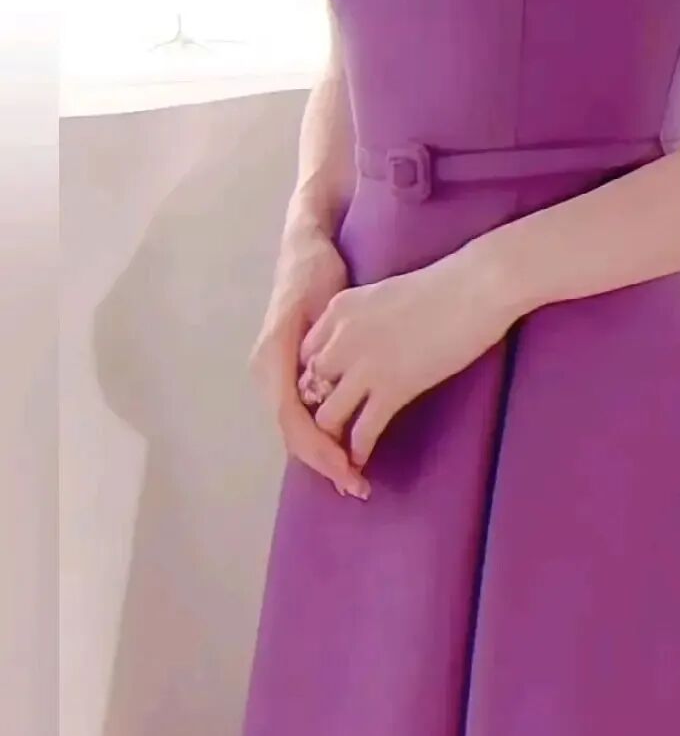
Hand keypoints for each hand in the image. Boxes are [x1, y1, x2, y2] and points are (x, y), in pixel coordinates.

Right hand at [248, 223, 370, 499]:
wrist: (306, 249)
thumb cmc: (316, 273)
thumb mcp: (321, 302)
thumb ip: (320, 344)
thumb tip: (321, 390)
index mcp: (272, 359)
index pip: (293, 420)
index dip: (320, 449)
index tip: (350, 470)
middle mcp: (266, 372)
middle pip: (293, 432)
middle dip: (323, 462)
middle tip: (357, 486)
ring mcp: (273, 374)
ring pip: (296, 427)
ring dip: (322, 453)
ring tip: (353, 477)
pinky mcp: (287, 372)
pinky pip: (301, 414)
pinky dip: (321, 436)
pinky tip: (344, 449)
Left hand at [297, 245, 512, 476]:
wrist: (477, 286)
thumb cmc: (442, 285)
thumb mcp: (384, 295)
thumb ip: (362, 321)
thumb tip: (362, 349)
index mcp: (339, 309)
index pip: (305, 356)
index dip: (313, 381)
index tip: (327, 396)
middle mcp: (341, 337)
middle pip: (308, 389)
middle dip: (316, 413)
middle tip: (330, 431)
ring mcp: (365, 364)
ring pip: (326, 416)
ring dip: (332, 440)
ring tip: (340, 454)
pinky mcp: (393, 387)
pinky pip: (363, 431)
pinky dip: (359, 451)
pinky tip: (362, 461)